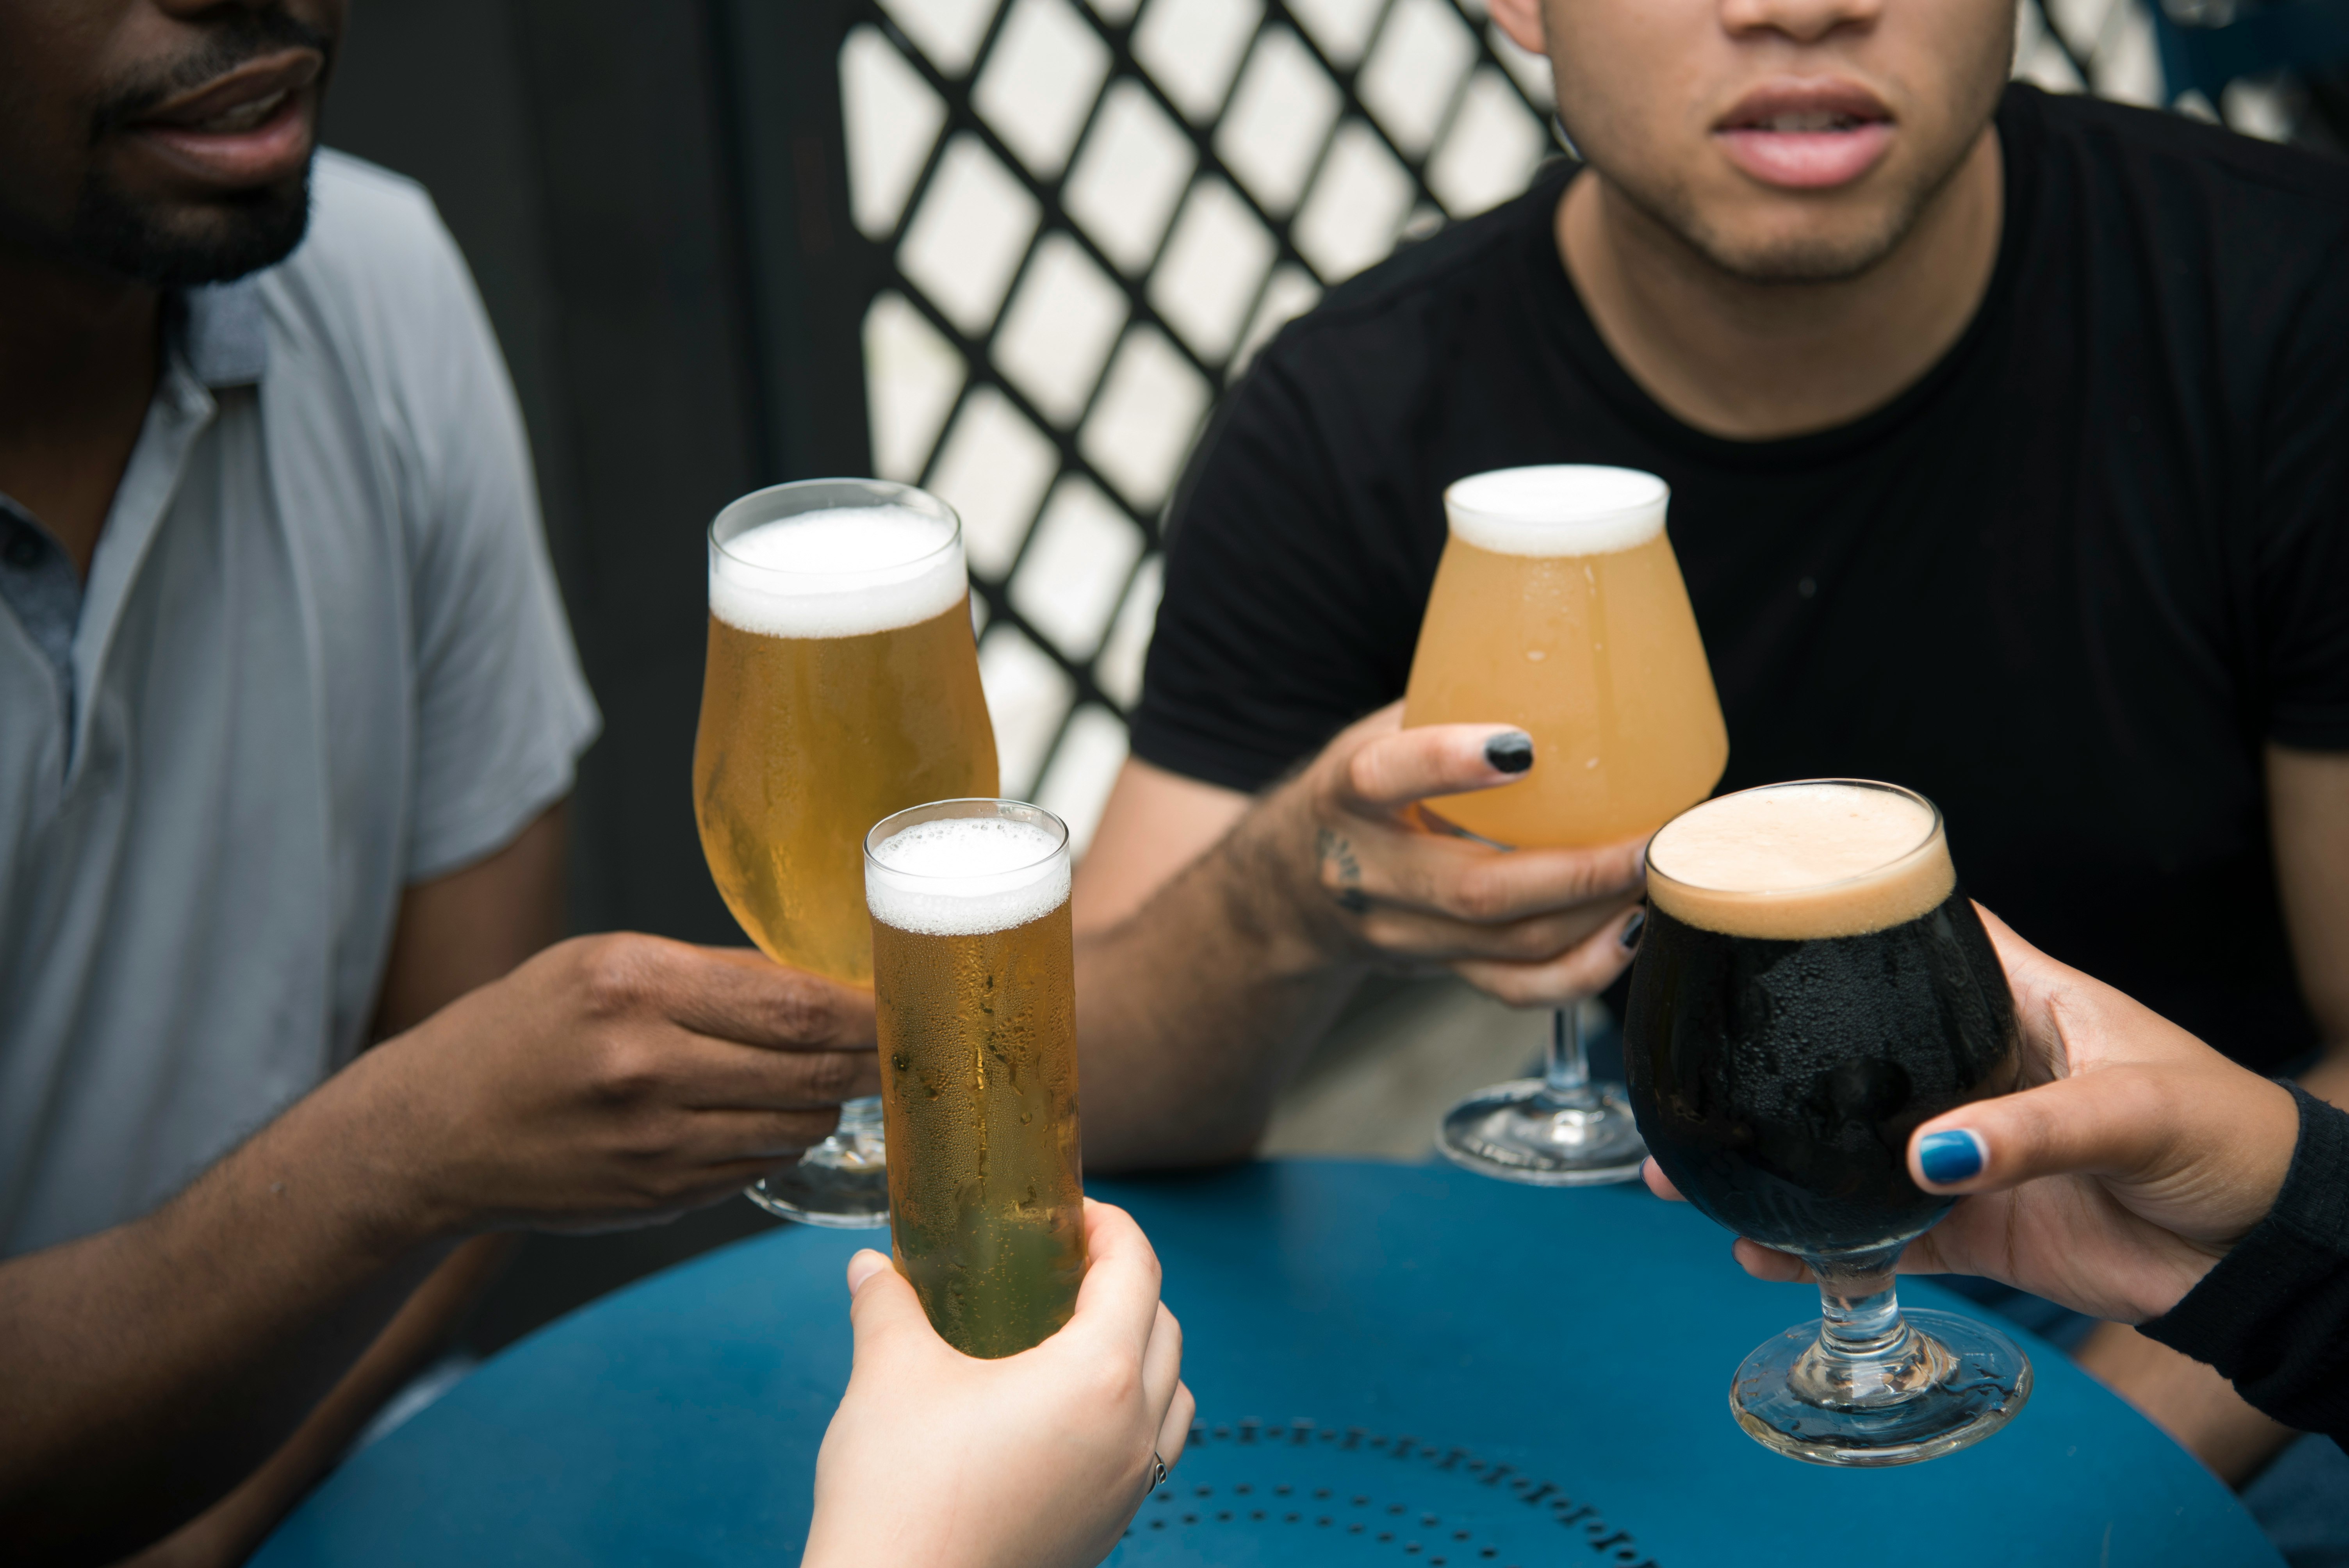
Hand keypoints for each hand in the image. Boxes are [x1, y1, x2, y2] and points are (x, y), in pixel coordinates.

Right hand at [339, 933, 879, 1236]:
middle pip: (810, 1068)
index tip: (907, 1005)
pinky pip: (758, 1166)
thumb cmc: (526, 1031)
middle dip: (867, 1060)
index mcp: (635, 987)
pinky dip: (781, 1141)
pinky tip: (767, 1118)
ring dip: (827, 1103)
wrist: (433, 1135)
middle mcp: (645, 1067)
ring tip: (829, 1080)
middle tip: (898, 1049)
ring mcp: (653, 1144)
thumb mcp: (605, 965)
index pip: (797, 1005)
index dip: (868, 1011)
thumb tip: (823, 984)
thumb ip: (713, 974)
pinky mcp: (657, 1199)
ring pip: (796, 1125)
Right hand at [803, 1200, 1193, 1567]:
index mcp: (1099, 1378)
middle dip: (1127, 1284)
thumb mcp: (889, 1375)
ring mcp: (1127, 1489)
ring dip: (1142, 1353)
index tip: (1080, 1213)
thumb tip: (867, 1267)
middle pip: (1165, 1330)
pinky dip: (1130, 1414)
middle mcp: (1133, 1433)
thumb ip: (887, 1306)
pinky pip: (1148, 1453)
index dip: (1113, 1229)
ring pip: (1171, 1398)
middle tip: (1070, 1263)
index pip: (1138, 1273)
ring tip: (1079, 1335)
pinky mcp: (1107, 1531)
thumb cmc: (900, 1494)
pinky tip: (1067, 1412)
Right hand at [1253, 701, 1647, 1005]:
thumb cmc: (1361, 791)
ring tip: (1655, 874)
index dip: (1448, 762)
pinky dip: (1583, 969)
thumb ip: (1449, 707)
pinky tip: (1630, 930)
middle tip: (1647, 836)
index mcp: (1344, 794)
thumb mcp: (1376, 734)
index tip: (1523, 746)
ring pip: (1509, 943)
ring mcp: (1401, 934)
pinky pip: (1516, 988)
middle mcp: (1365, 873)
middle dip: (1577, 870)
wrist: (1290, 887)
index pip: (1383, 776)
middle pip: (1474, 890)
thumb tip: (1569, 655)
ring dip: (1596, 913)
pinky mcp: (1436, 972)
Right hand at [1646, 906, 2298, 1322]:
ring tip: (1690, 1179)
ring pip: (1848, 1152)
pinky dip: (1822, 1249)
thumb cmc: (2230, 1141)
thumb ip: (2033, 1130)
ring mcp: (1969, 1152)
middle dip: (1771, 1065)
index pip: (1927, 935)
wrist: (2269, 1256)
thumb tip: (1928, 1155)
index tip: (1767, 900)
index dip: (1855, 911)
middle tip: (1689, 1073)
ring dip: (1776, 1167)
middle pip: (1855, 1054)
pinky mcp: (1976, 1227)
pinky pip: (1880, 1238)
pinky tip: (1765, 1253)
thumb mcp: (2138, 1107)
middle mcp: (1977, 1071)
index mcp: (2019, 1003)